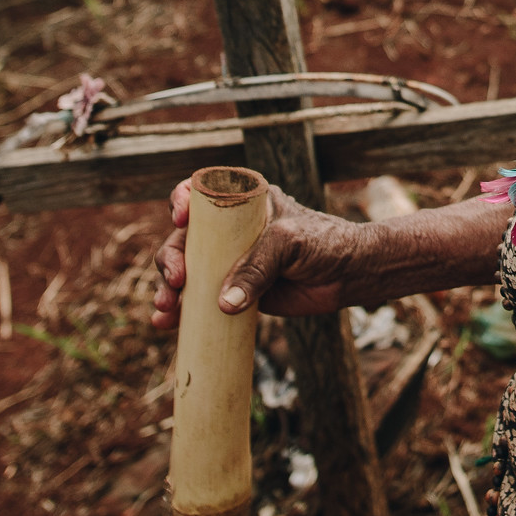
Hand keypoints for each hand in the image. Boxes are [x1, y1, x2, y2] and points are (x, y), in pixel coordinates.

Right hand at [151, 179, 366, 328]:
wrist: (350, 275)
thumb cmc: (325, 243)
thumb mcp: (289, 243)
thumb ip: (257, 268)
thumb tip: (223, 304)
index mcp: (242, 202)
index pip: (201, 193)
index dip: (181, 202)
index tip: (181, 219)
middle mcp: (229, 229)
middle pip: (184, 238)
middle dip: (171, 259)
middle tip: (177, 281)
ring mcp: (229, 260)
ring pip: (185, 271)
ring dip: (168, 289)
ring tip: (166, 310)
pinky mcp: (234, 290)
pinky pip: (199, 299)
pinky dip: (180, 311)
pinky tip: (165, 323)